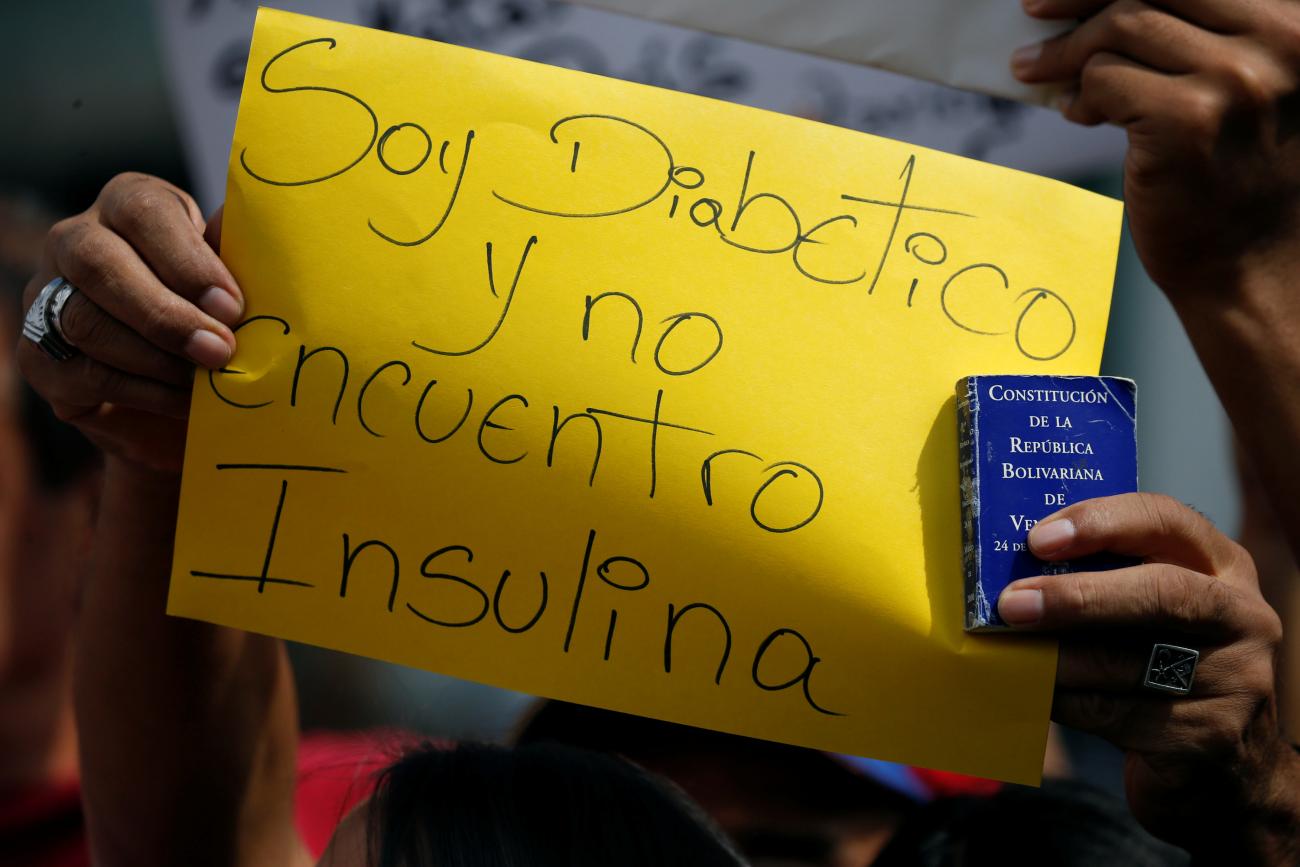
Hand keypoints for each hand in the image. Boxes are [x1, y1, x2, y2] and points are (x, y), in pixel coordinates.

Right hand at [16, 173, 239, 472]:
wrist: (180, 393)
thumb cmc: (213, 316)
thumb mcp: (230, 282)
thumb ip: (236, 259)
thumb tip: (257, 239)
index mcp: (127, 206)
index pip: (142, 211)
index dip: (187, 261)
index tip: (233, 307)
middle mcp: (75, 241)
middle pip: (99, 262)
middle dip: (166, 314)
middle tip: (220, 350)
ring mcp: (46, 296)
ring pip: (85, 321)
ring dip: (156, 358)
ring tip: (206, 380)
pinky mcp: (38, 355)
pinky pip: (85, 372)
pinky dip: (144, 392)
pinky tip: (184, 401)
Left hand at [998, 493, 1298, 862]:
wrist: (1226, 766)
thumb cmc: (1163, 662)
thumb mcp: (1150, 609)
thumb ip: (1103, 580)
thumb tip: (1010, 566)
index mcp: (1222, 565)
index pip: (1166, 521)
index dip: (1100, 523)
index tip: (1038, 539)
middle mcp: (1241, 616)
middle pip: (1161, 593)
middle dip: (1077, 597)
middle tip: (1011, 604)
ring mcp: (1236, 679)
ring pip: (1128, 662)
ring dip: (1057, 658)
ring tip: (1009, 652)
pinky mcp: (1212, 736)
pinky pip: (1118, 714)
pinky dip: (1067, 702)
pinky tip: (1039, 694)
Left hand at [1012, 0, 1299, 308]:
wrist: (1254, 268)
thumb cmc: (1240, 180)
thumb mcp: (1243, 90)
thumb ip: (1196, 43)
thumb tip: (1105, 9)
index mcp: (1295, 23)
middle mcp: (1280, 42)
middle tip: (1033, 12)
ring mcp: (1236, 80)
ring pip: (1124, 27)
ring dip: (1067, 51)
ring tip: (1039, 74)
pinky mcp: (1188, 120)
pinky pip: (1106, 79)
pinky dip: (1079, 93)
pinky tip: (1076, 114)